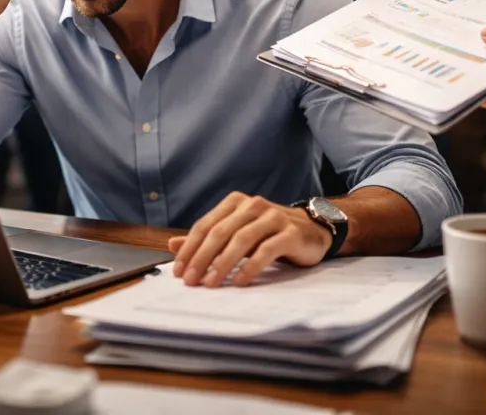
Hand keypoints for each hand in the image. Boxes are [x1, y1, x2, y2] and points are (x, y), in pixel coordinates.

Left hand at [168, 193, 331, 287]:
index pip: (206, 225)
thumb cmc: (269, 233)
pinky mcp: (291, 233)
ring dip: (222, 263)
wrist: (313, 230)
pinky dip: (250, 266)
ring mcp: (273, 217)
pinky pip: (266, 250)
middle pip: (220, 232)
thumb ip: (207, 239)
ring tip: (210, 283)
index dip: (190, 248)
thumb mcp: (236, 233)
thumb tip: (171, 245)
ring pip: (241, 240)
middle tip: (190, 281)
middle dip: (201, 258)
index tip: (178, 271)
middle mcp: (253, 205)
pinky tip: (239, 281)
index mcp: (235, 203)